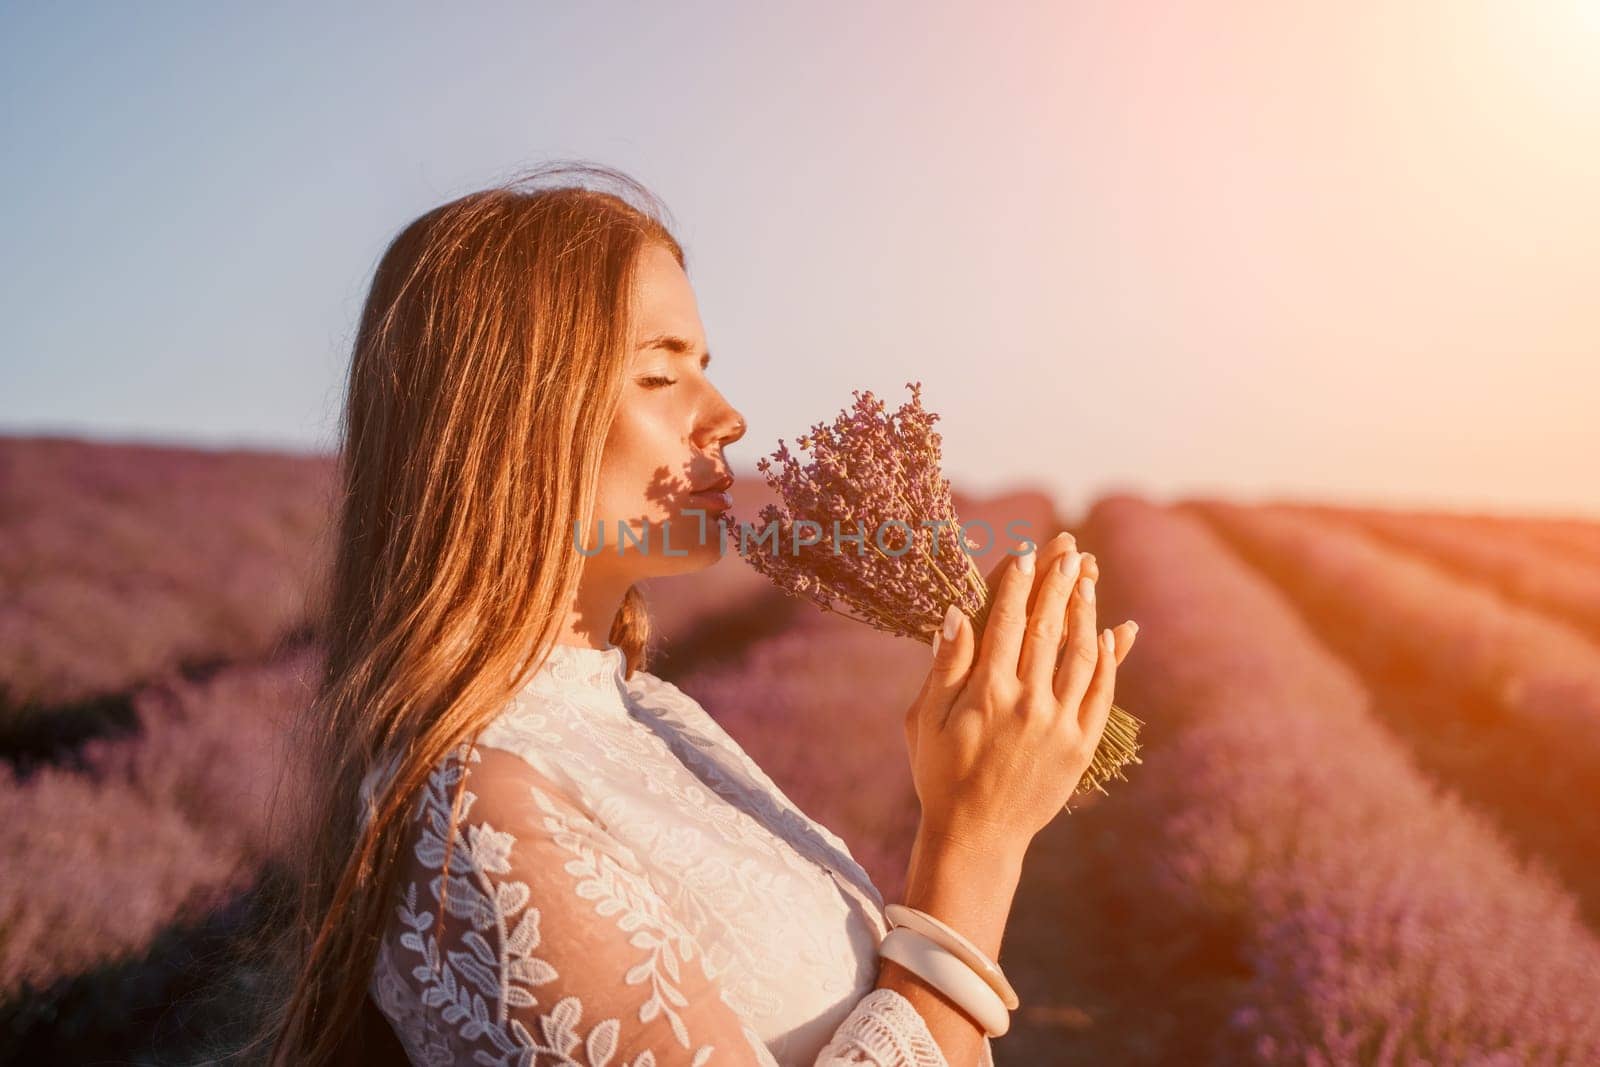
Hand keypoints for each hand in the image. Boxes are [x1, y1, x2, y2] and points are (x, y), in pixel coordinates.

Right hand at [901, 531, 1137, 849]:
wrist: (978, 836)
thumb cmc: (940, 774)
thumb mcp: (923, 720)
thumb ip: (945, 666)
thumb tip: (958, 613)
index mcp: (986, 693)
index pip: (1006, 622)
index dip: (1016, 584)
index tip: (1024, 552)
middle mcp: (1028, 703)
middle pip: (1048, 627)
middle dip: (1058, 582)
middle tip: (1068, 547)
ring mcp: (1059, 724)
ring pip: (1080, 653)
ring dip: (1085, 610)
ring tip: (1088, 576)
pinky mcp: (1081, 745)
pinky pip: (1102, 692)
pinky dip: (1110, 658)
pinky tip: (1115, 630)